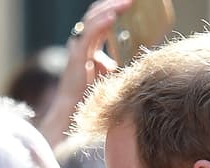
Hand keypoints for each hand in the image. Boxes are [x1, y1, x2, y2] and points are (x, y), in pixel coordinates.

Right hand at [37, 0, 131, 144]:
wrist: (73, 114)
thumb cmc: (90, 98)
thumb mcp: (109, 74)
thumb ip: (117, 61)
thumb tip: (135, 55)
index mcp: (88, 46)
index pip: (100, 19)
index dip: (112, 8)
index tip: (129, 3)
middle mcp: (81, 43)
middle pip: (96, 14)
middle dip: (113, 4)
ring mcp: (78, 48)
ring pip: (92, 20)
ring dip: (110, 9)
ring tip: (126, 2)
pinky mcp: (77, 56)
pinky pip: (89, 34)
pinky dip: (101, 23)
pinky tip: (113, 17)